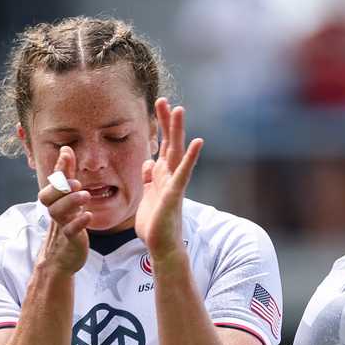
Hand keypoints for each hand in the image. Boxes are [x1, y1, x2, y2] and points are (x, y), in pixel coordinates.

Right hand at [37, 146, 89, 274]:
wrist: (62, 257)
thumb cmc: (67, 223)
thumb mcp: (68, 197)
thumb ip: (67, 175)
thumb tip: (66, 149)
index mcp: (55, 201)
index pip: (52, 182)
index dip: (59, 167)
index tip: (67, 151)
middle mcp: (56, 211)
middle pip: (47, 196)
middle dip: (60, 187)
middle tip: (77, 182)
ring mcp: (62, 225)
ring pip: (57, 212)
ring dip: (71, 202)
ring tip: (85, 195)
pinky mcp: (70, 240)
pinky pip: (70, 231)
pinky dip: (78, 222)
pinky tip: (88, 216)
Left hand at [134, 98, 202, 264]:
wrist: (161, 246)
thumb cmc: (155, 225)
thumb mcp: (147, 195)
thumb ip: (149, 178)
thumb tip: (148, 162)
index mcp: (161, 176)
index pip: (161, 146)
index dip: (159, 126)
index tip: (158, 106)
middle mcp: (170, 176)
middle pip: (170, 143)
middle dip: (166, 122)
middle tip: (164, 99)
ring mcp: (174, 183)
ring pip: (177, 152)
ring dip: (178, 131)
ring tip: (179, 110)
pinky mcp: (174, 194)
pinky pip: (183, 172)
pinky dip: (191, 157)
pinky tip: (197, 142)